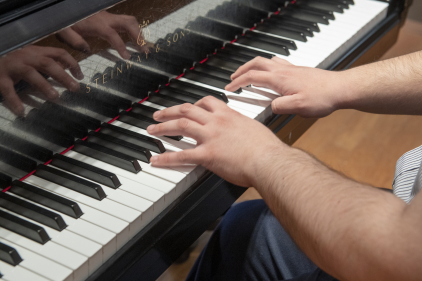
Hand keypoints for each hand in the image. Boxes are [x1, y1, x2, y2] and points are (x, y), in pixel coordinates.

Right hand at [0, 45, 82, 115]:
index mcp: (32, 51)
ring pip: (31, 73)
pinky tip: (21, 112)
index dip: (71, 63)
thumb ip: (40, 66)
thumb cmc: (2, 58)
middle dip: (64, 75)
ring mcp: (10, 65)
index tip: (81, 75)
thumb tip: (61, 79)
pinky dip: (15, 101)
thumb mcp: (23, 57)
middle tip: (75, 88)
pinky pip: (7, 89)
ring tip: (55, 97)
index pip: (57, 53)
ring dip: (44, 85)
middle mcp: (23, 56)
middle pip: (48, 63)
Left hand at [57, 11, 144, 58]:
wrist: (64, 6)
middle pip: (128, 23)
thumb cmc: (64, 20)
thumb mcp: (64, 31)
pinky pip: (125, 21)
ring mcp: (108, 16)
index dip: (121, 46)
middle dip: (138, 36)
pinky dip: (133, 29)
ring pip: (129, 20)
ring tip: (143, 46)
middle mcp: (106, 18)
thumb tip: (87, 50)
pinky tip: (135, 40)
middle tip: (145, 51)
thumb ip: (75, 41)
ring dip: (138, 32)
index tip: (127, 57)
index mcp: (96, 24)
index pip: (112, 35)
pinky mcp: (108, 17)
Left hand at [147, 96, 286, 186]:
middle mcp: (217, 122)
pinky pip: (182, 155)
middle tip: (158, 114)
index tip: (186, 107)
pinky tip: (156, 160)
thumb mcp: (255, 129)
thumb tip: (243, 134)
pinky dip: (166, 158)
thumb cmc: (267, 149)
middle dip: (170, 111)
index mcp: (229, 115)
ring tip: (152, 130)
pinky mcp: (207, 155)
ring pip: (180, 126)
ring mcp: (210, 137)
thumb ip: (243, 129)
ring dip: (163, 127)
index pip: (206, 102)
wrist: (269, 160)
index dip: (193, 104)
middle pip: (187, 111)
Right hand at [225, 56, 347, 117]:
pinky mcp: (298, 70)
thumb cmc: (323, 98)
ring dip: (252, 66)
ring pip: (265, 61)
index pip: (252, 77)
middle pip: (255, 64)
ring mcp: (291, 69)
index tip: (229, 88)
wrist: (341, 89)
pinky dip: (267, 65)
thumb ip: (281, 107)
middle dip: (241, 70)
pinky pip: (277, 63)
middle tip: (232, 78)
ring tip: (247, 73)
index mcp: (280, 79)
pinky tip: (270, 71)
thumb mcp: (299, 107)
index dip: (238, 83)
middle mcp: (283, 71)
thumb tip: (271, 106)